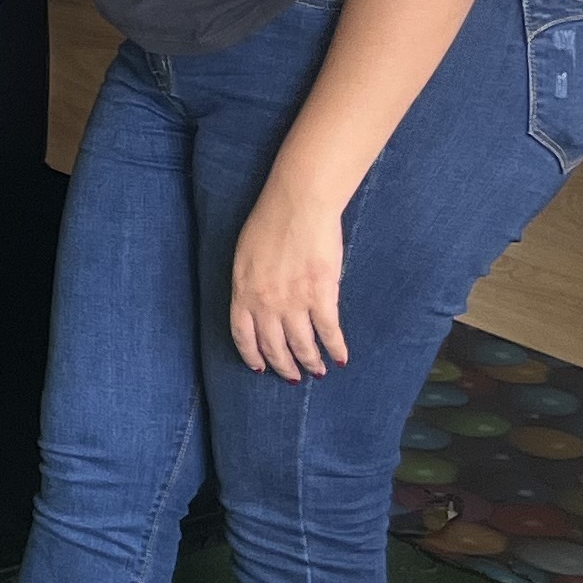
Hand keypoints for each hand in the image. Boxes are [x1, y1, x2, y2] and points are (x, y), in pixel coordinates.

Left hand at [228, 179, 352, 380]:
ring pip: (302, 345)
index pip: (243, 336)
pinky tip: (340, 358)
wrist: (297, 205)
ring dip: (311, 362)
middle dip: (284, 366)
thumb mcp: (245, 255)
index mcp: (242, 291)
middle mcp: (265, 303)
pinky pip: (329, 331)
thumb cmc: (269, 221)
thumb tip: (257, 302)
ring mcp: (293, 302)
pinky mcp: (321, 295)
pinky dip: (335, 348)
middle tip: (294, 376)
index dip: (253, 356)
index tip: (260, 368)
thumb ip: (249, 283)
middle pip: (273, 346)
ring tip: (318, 370)